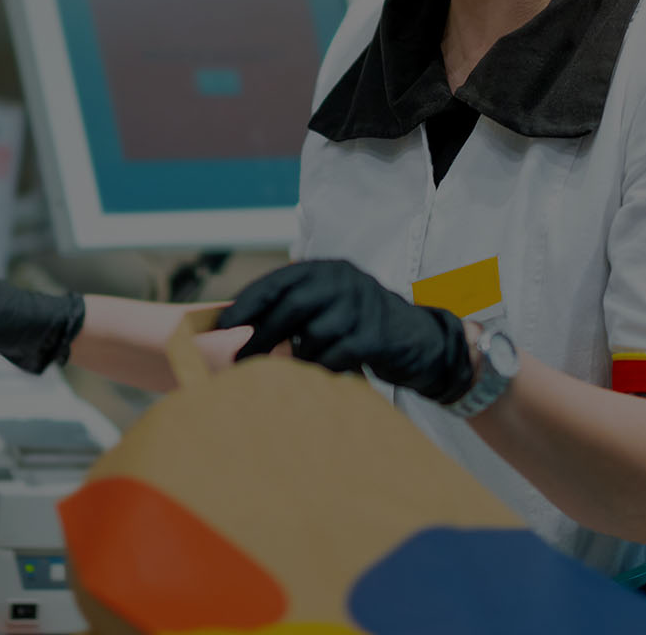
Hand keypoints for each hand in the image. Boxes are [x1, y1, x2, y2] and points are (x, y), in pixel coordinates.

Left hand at [216, 260, 473, 403]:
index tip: (222, 324)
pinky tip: (328, 374)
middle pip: (290, 307)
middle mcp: (344, 281)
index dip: (248, 303)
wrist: (423, 343)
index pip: (278, 281)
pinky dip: (324, 370)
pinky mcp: (374, 335)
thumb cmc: (364, 328)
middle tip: (240, 359)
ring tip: (304, 369)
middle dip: (261, 335)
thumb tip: (239, 325)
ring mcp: (361, 306)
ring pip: (311, 337)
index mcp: (327, 270)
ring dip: (300, 359)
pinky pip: (334, 358)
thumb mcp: (331, 307)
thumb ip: (294, 310)